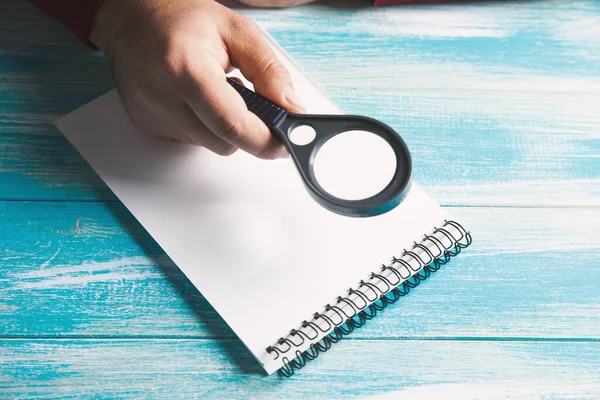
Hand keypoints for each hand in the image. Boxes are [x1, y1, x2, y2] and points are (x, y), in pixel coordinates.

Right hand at [90, 0, 304, 158]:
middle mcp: (162, 95)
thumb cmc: (183, 18)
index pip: (232, 124)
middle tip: (255, 107)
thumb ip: (269, 71)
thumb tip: (291, 108)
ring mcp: (151, 113)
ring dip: (223, 128)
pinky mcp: (146, 124)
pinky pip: (190, 139)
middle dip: (246, 131)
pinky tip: (196, 99)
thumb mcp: (238, 31)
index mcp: (187, 68)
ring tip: (217, 93)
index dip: (264, 140)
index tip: (283, 143)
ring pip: (208, 144)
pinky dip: (202, 125)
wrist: (132, 16)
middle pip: (223, 142)